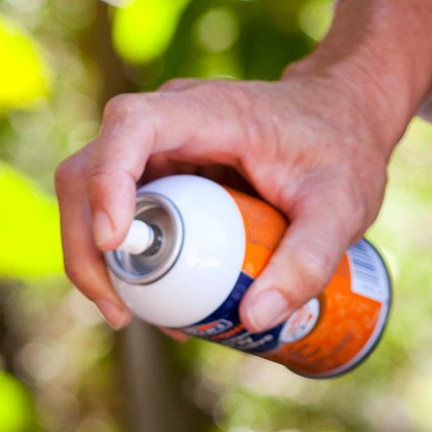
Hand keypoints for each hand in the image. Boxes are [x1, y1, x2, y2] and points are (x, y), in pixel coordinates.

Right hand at [56, 69, 397, 333]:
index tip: (115, 241)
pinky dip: (120, 261)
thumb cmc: (343, 150)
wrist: (344, 118)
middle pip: (88, 170)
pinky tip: (151, 301)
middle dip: (87, 244)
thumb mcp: (341, 208)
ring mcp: (156, 150)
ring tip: (129, 315)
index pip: (131, 127)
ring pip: (90, 196)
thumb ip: (308, 262)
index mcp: (208, 111)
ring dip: (95, 259)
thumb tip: (253, 319)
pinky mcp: (157, 177)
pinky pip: (119, 216)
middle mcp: (167, 123)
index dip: (108, 181)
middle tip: (117, 311)